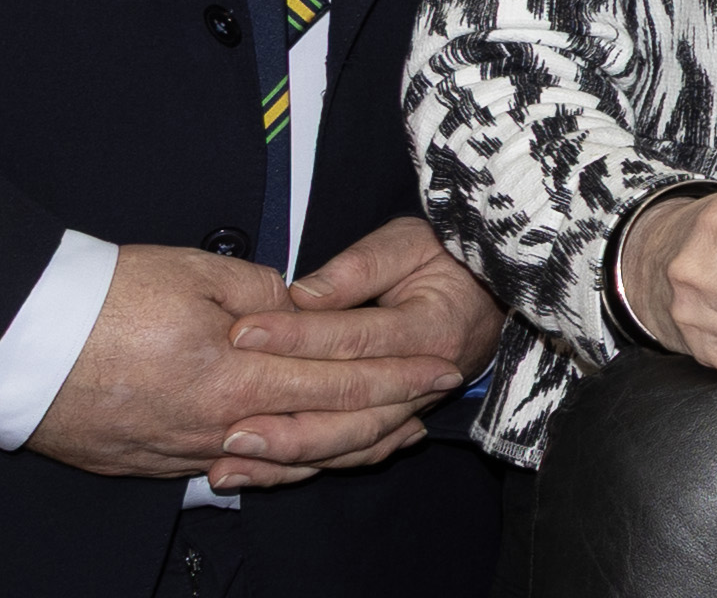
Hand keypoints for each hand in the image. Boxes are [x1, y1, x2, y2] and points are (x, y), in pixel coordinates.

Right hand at [27, 244, 456, 482]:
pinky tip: (308, 452)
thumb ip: (266, 296)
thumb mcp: (198, 276)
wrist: (15, 343)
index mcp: (236, 374)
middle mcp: (219, 424)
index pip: (340, 380)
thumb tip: (302, 309)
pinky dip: (286, 462)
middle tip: (433, 401)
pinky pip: (239, 469)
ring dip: (345, 446)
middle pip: (324, 430)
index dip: (398, 375)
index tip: (442, 366)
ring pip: (287, 459)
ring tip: (391, 431)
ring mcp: (186, 451)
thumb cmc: (102, 297)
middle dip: (388, 415)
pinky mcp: (155, 463)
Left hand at [200, 217, 504, 490]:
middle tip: (226, 425)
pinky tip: (258, 473)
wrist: (490, 296)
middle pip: (351, 409)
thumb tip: (303, 295)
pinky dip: (304, 468)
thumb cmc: (444, 259)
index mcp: (431, 329)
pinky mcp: (396, 423)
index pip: (355, 337)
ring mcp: (413, 409)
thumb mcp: (411, 243)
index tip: (241, 332)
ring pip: (349, 444)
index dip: (297, 335)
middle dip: (285, 419)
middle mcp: (425, 380)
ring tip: (229, 460)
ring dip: (287, 457)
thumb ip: (361, 266)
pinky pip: (351, 455)